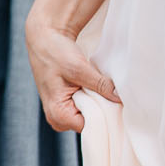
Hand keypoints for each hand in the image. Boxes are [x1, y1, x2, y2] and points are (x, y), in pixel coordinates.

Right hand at [24, 16, 118, 132]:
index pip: (91, 127)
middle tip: (107, 91)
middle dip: (102, 109)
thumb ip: (99, 85)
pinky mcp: (66, 105)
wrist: (44, 38)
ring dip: (98, 102)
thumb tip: (120, 99)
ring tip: (98, 86)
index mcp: (57, 114)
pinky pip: (86, 109)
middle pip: (90, 123)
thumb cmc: (54, 52)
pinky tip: (94, 87)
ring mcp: (61, 113)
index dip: (106, 114)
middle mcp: (57, 118)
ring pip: (90, 116)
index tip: (115, 102)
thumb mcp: (78, 68)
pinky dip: (94, 99)